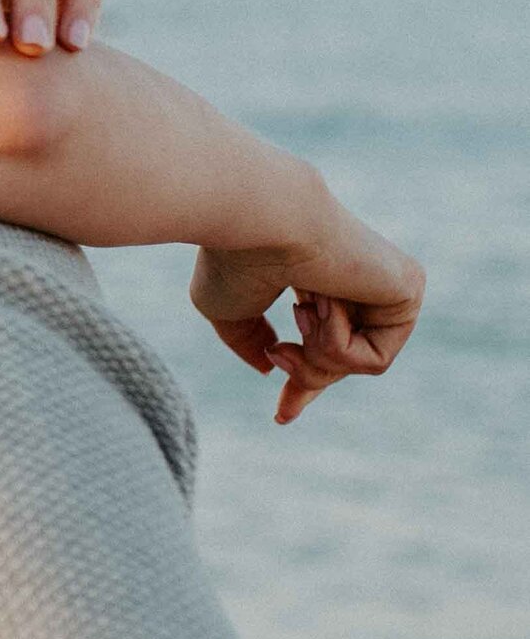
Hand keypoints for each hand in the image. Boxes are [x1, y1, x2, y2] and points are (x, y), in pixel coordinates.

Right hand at [192, 193, 424, 423]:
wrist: (262, 222)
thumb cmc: (234, 258)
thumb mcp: (228, 313)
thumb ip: (249, 340)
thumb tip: (271, 366)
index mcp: (316, 279)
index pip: (323, 340)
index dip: (302, 379)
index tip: (283, 416)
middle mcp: (354, 279)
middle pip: (344, 361)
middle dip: (307, 376)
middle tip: (276, 355)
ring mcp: (385, 284)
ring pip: (358, 364)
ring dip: (317, 356)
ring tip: (300, 309)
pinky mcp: (409, 289)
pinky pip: (376, 360)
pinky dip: (338, 348)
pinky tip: (324, 305)